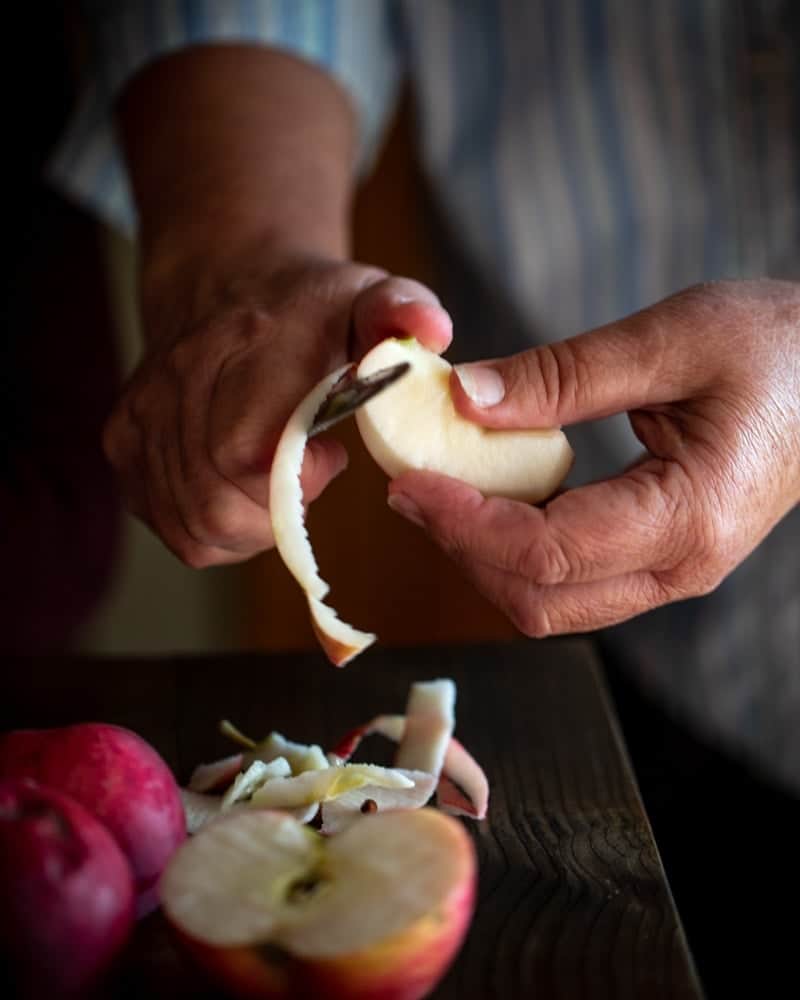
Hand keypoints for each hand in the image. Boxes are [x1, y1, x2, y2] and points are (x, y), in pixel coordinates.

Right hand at [103, 249, 451, 566]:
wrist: (226, 280)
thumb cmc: (311, 305)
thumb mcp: (371, 295)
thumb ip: (403, 310)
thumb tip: (433, 331)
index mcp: (242, 349)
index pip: (246, 455)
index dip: (294, 483)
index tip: (329, 455)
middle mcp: (177, 385)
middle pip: (216, 510)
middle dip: (277, 518)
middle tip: (307, 474)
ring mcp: (140, 419)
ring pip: (194, 529)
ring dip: (249, 526)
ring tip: (277, 479)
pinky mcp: (122, 445)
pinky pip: (170, 525)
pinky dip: (214, 526)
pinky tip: (241, 489)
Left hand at [387, 280, 799, 635]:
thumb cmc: (781, 348)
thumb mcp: (673, 338)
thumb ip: (564, 374)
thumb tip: (466, 399)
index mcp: (689, 518)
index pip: (546, 554)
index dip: (464, 523)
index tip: (411, 482)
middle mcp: (680, 566)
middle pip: (538, 599)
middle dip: (462, 548)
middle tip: (411, 488)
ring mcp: (671, 570)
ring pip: (550, 600)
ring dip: (484, 553)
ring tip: (441, 489)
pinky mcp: (658, 557)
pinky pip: (570, 577)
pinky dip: (516, 546)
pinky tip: (492, 494)